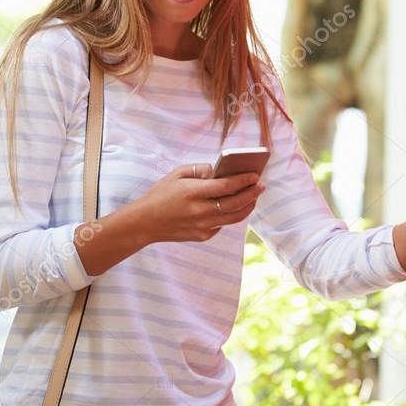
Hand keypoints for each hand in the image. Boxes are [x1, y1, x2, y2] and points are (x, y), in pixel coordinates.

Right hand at [134, 163, 265, 243]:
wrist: (144, 223)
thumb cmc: (160, 194)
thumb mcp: (176, 174)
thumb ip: (200, 169)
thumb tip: (219, 170)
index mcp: (193, 192)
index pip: (226, 186)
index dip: (244, 181)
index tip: (255, 175)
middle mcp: (200, 211)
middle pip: (235, 204)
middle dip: (252, 193)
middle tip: (261, 185)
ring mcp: (202, 226)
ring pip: (234, 217)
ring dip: (247, 206)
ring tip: (254, 196)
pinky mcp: (202, 236)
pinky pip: (223, 224)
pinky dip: (231, 215)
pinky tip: (235, 206)